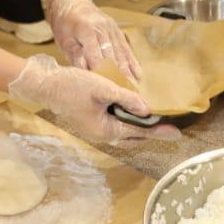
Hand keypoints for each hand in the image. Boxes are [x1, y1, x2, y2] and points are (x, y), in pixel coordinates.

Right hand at [8, 54, 179, 143]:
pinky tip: (132, 116)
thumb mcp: (103, 88)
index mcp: (106, 130)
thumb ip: (126, 99)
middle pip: (133, 138)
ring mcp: (95, 132)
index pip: (139, 132)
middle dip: (151, 134)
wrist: (46, 86)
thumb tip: (148, 110)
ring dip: (139, 131)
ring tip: (155, 125)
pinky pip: (115, 129)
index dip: (159, 131)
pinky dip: (127, 126)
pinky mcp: (90, 124)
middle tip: (169, 130)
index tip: (176, 133)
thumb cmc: (72, 86)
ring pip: (124, 135)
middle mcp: (101, 135)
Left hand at [44, 0, 140, 80]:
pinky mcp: (116, 29)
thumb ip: (75, 54)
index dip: (101, 72)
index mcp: (86, 30)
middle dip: (117, 75)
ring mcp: (111, 28)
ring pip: (121, 52)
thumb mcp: (63, 39)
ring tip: (133, 86)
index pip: (96, 55)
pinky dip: (131, 60)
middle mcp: (102, 28)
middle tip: (122, 92)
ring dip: (127, 70)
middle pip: (112, 55)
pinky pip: (125, 46)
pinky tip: (137, 73)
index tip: (106, 87)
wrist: (71, 1)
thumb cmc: (64, 22)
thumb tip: (84, 70)